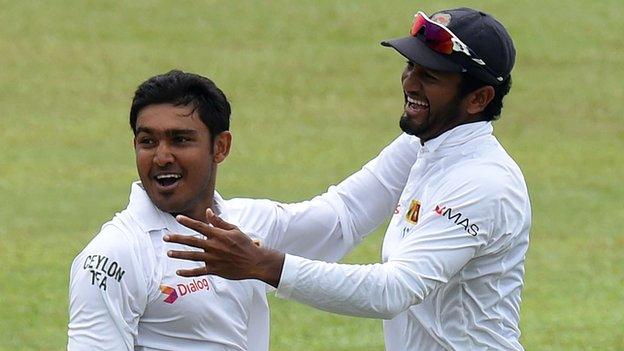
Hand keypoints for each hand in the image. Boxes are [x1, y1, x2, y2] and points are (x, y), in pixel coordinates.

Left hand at [163, 209, 284, 286]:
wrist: (255, 262)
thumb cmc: (245, 244)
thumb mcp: (234, 230)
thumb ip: (219, 222)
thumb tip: (208, 212)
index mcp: (219, 235)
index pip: (200, 226)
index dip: (188, 222)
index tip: (178, 218)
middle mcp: (214, 246)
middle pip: (192, 241)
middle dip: (177, 239)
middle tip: (165, 237)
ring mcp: (214, 259)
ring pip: (192, 256)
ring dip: (179, 255)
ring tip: (169, 253)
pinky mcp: (215, 270)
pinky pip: (199, 272)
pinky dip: (188, 273)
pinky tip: (179, 272)